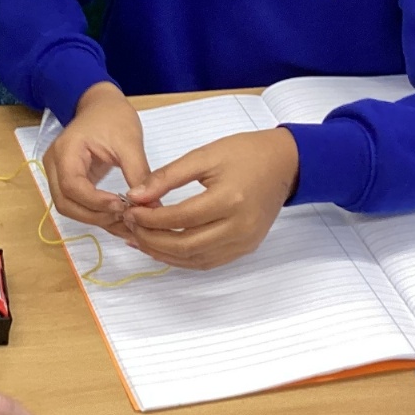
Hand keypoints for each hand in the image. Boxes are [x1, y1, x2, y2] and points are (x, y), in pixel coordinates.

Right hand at [43, 81, 151, 235]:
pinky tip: (118, 219)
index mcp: (66, 150)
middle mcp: (55, 165)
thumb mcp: (129, 142)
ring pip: (69, 208)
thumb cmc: (113, 117)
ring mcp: (58, 174)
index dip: (95, 201)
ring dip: (96, 219)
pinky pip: (77, 204)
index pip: (72, 185)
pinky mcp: (68, 181)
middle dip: (95, 215)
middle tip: (126, 218)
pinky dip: (97, 215)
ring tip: (125, 222)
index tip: (122, 206)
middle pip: (66, 203)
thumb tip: (152, 206)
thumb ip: (139, 174)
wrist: (100, 105)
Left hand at [121, 128, 299, 269]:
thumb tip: (135, 196)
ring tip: (139, 239)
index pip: (180, 218)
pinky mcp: (246, 248)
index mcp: (230, 200)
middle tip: (130, 226)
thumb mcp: (204, 155)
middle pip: (185, 245)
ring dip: (163, 254)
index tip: (130, 210)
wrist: (285, 163)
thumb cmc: (246, 153)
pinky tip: (162, 248)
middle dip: (151, 239)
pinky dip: (182, 259)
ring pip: (195, 259)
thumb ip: (167, 176)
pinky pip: (208, 262)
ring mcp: (244, 242)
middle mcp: (239, 227)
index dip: (150, 218)